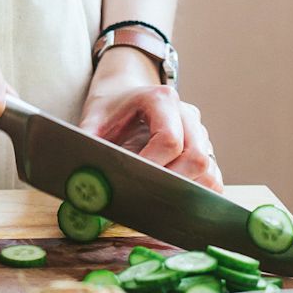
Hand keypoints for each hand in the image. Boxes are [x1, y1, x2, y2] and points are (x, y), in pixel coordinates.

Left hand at [78, 47, 222, 191]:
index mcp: (161, 100)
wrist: (126, 92)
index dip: (153, 166)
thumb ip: (87, 143)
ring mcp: (200, 132)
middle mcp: (187, 115)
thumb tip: (80, 178)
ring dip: (188, 191)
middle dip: (172, 183)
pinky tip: (175, 200)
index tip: (133, 182)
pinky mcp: (206, 149)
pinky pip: (212, 177)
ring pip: (209, 169)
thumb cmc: (111, 107)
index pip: (169, 139)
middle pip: (196, 156)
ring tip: (159, 199)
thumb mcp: (93, 118)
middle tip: (146, 196)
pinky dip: (198, 194)